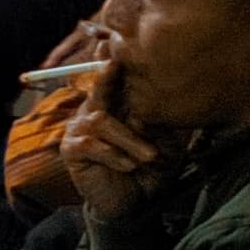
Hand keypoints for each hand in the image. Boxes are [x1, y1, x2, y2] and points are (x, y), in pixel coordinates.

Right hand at [56, 71, 164, 222]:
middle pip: (99, 87)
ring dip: (129, 139)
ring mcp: (80, 129)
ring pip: (101, 120)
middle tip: (113, 64)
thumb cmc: (149, 170)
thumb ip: (165, 121)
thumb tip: (177, 98)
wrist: (134, 205)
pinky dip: (113, 155)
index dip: (115, 62)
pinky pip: (90, 144)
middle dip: (106, 75)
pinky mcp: (72, 150)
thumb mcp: (166, 143)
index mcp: (117, 106)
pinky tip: (129, 165)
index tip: (118, 45)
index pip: (115, 79)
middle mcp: (95, 111)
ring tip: (149, 156)